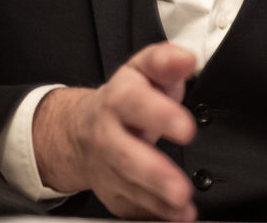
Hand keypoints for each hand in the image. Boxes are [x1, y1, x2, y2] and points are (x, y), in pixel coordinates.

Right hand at [32, 42, 198, 219]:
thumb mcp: (143, 70)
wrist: (79, 129)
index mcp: (118, 99)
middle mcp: (107, 135)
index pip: (135, 104)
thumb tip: (186, 59)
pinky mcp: (111, 191)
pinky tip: (175, 218)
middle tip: (180, 187)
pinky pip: (128, 207)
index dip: (159, 115)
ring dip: (156, 201)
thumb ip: (166, 62)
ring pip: (127, 187)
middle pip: (125, 155)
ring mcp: (106, 167)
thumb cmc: (124, 98)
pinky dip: (151, 215)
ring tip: (183, 207)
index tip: (186, 128)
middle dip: (154, 173)